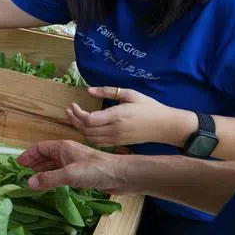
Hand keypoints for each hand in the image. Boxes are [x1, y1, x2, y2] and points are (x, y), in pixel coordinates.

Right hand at [18, 140, 130, 193]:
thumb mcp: (69, 174)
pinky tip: (53, 184)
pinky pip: (63, 173)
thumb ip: (49, 178)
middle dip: (35, 162)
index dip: (29, 155)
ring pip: (55, 164)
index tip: (19, 164)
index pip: (40, 147)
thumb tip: (29, 182)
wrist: (121, 175)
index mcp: (63, 148)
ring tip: (35, 178)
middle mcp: (68, 153)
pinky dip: (54, 177)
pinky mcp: (83, 173)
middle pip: (46, 155)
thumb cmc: (96, 170)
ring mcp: (75, 163)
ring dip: (44, 170)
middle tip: (24, 172)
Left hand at [65, 87, 196, 148]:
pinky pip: (98, 143)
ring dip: (79, 128)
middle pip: (85, 130)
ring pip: (90, 138)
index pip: (88, 119)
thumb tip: (89, 90)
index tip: (73, 104)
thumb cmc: (149, 107)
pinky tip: (88, 127)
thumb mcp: (130, 94)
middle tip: (69, 109)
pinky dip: (89, 136)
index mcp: (117, 115)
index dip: (77, 113)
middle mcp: (114, 129)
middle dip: (73, 120)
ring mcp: (116, 139)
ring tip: (76, 117)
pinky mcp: (118, 143)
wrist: (165, 126)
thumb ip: (108, 91)